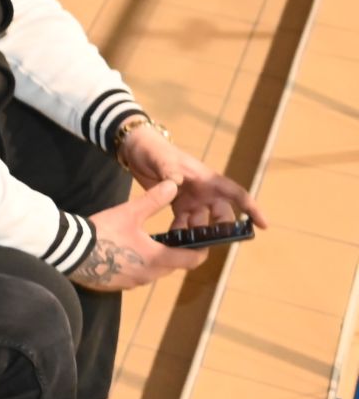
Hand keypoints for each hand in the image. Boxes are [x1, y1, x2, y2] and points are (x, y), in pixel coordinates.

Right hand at [73, 179, 203, 290]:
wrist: (71, 251)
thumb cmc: (105, 231)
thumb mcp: (129, 212)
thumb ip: (153, 200)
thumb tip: (173, 184)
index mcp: (158, 258)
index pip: (192, 260)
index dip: (201, 251)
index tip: (203, 241)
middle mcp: (150, 275)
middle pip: (173, 266)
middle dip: (176, 252)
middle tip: (173, 236)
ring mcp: (134, 283)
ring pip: (154, 272)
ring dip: (156, 260)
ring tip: (148, 243)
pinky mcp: (118, 286)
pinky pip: (137, 276)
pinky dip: (139, 265)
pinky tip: (126, 252)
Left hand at [117, 124, 267, 230]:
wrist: (135, 150)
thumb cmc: (153, 149)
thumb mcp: (161, 158)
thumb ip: (170, 170)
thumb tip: (177, 182)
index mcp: (207, 178)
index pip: (236, 193)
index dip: (251, 208)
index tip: (263, 225)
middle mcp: (204, 191)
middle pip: (222, 214)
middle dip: (221, 229)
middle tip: (213, 243)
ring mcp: (192, 200)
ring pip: (203, 223)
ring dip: (199, 235)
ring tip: (191, 248)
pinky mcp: (177, 205)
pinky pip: (184, 224)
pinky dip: (181, 233)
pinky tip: (174, 244)